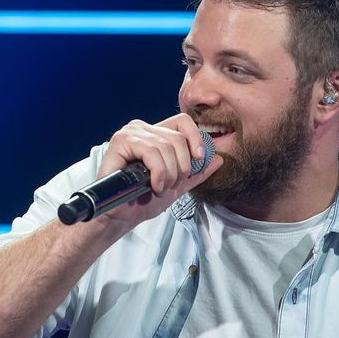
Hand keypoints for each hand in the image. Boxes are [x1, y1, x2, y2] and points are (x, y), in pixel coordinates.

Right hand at [94, 113, 222, 227]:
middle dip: (181, 167)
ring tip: (159, 188)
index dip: (195, 138)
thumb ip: (196, 173)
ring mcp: (130, 133)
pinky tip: (153, 185)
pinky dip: (158, 173)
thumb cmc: (142, 200)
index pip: (183, 122)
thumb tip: (218, 159)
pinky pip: (151, 152)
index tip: (199, 159)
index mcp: (155, 134)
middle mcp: (142, 129)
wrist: (121, 216)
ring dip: (168, 174)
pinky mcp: (120, 141)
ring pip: (166, 146)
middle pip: (178, 138)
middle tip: (171, 185)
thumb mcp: (176, 186)